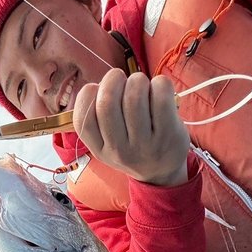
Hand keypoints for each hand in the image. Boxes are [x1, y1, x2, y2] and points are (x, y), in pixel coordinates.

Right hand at [72, 69, 189, 187]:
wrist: (161, 172)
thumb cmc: (131, 147)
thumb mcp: (106, 144)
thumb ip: (96, 119)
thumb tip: (102, 84)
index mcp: (100, 150)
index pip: (83, 119)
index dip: (89, 93)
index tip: (99, 89)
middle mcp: (119, 150)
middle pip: (107, 102)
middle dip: (113, 79)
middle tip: (121, 79)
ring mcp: (144, 144)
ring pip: (134, 96)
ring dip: (137, 80)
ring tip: (142, 86)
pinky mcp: (168, 134)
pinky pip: (160, 96)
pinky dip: (159, 83)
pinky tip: (159, 90)